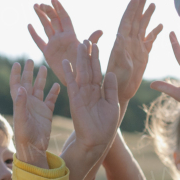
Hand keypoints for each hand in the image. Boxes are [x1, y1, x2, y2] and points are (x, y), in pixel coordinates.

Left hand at [10, 59, 58, 167]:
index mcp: (20, 102)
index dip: (15, 74)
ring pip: (39, 89)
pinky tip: (57, 84)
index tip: (16, 63)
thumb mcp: (22, 119)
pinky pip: (51, 99)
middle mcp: (28, 103)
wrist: (34, 148)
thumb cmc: (24, 135)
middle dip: (28, 72)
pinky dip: (54, 92)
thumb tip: (21, 87)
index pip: (16, 85)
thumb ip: (21, 103)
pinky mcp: (47, 113)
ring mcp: (38, 107)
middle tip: (29, 60)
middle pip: (27, 83)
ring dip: (41, 78)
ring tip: (43, 67)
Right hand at [27, 0, 101, 85]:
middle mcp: (62, 37)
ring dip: (41, 17)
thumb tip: (101, 31)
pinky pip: (39, 41)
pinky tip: (29, 25)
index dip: (59, 8)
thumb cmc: (85, 67)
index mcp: (71, 35)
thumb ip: (92, 41)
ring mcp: (54, 44)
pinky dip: (34, 34)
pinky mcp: (48, 53)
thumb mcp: (89, 53)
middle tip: (41, 3)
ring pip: (46, 27)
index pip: (64, 18)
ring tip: (35, 6)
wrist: (77, 80)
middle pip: (54, 20)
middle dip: (48, 10)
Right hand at [62, 39, 120, 154]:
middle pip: (88, 68)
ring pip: (81, 72)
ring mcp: (82, 94)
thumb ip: (111, 88)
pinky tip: (66, 62)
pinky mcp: (75, 99)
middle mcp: (89, 90)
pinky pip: (71, 84)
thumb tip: (112, 73)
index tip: (96, 44)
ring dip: (80, 59)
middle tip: (86, 39)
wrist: (97, 140)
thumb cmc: (106, 125)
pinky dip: (69, 73)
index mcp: (99, 91)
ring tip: (79, 45)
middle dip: (87, 54)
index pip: (97, 70)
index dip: (97, 58)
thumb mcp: (112, 104)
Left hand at [108, 0, 163, 106]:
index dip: (131, 9)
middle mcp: (128, 43)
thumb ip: (120, 53)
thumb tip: (120, 37)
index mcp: (121, 43)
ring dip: (147, 16)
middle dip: (139, 7)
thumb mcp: (118, 66)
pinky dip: (154, 32)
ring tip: (153, 4)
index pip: (126, 22)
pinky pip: (149, 40)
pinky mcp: (143, 55)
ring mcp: (136, 48)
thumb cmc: (117, 81)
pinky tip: (160, 24)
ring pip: (142, 28)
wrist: (121, 92)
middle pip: (135, 21)